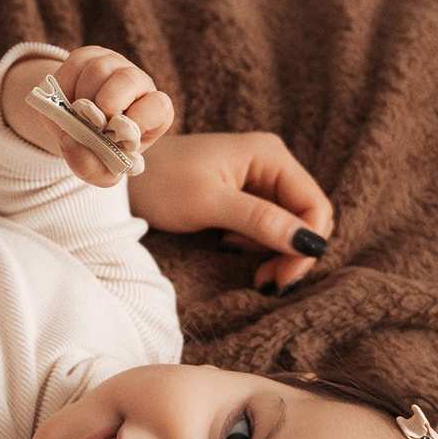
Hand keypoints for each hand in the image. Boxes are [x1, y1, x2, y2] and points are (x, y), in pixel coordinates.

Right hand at [0, 45, 175, 186]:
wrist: (73, 128)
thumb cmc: (97, 150)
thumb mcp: (99, 170)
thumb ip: (92, 168)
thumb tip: (73, 144)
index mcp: (153, 112)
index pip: (159, 105)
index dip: (139, 120)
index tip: (118, 136)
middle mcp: (138, 83)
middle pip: (129, 79)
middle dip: (108, 104)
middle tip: (94, 124)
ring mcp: (113, 65)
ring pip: (99, 70)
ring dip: (82, 98)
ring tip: (77, 117)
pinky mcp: (87, 56)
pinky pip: (74, 66)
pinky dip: (65, 89)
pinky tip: (66, 104)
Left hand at [127, 131, 336, 291]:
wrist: (122, 174)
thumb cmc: (159, 182)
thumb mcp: (209, 203)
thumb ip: (260, 221)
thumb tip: (309, 243)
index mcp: (270, 155)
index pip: (315, 206)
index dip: (308, 245)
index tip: (283, 279)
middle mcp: (270, 163)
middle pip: (306, 217)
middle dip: (292, 253)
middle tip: (267, 283)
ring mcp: (258, 178)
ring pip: (288, 225)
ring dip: (275, 253)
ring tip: (246, 266)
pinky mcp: (243, 194)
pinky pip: (267, 225)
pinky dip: (258, 245)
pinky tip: (231, 248)